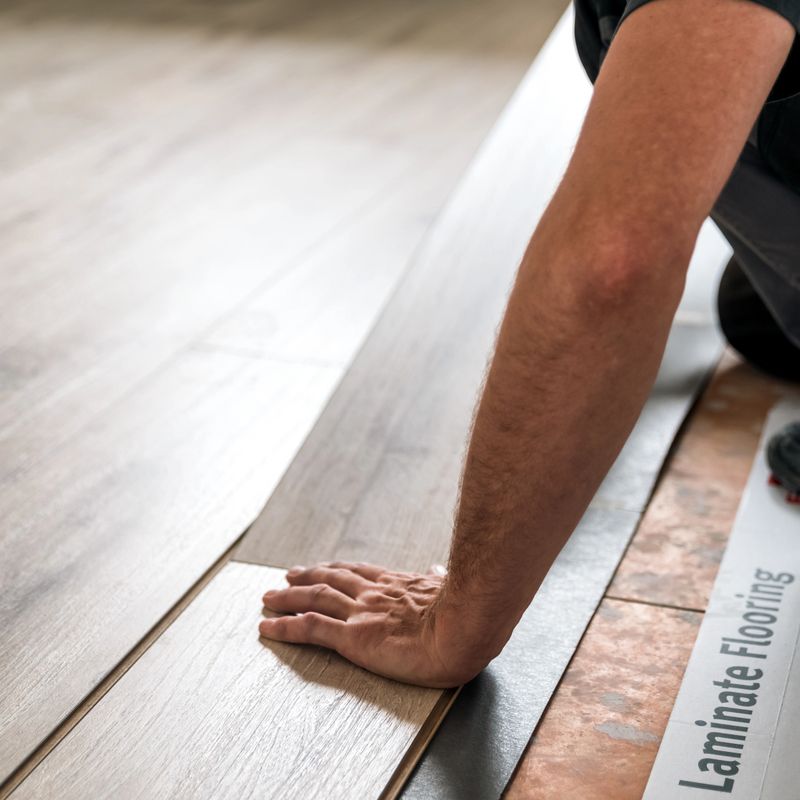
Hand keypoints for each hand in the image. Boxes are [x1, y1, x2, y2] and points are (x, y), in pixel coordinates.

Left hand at [259, 561, 486, 687]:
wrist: (464, 629)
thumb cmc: (465, 613)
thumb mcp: (450, 587)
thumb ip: (439, 580)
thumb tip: (438, 569)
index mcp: (397, 584)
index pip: (359, 572)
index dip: (337, 568)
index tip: (324, 566)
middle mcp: (373, 594)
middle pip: (331, 579)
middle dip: (307, 576)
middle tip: (288, 575)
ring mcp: (360, 614)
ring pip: (314, 598)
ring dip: (288, 597)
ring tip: (269, 598)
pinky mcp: (353, 638)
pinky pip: (311, 629)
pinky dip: (285, 627)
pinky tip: (268, 627)